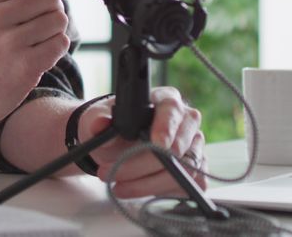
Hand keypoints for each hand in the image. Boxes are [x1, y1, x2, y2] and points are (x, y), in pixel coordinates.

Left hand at [80, 87, 205, 197]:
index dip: (166, 127)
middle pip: (177, 146)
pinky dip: (159, 191)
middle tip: (113, 173)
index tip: (156, 145)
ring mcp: (193, 146)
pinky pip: (184, 185)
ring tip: (118, 186)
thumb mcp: (98, 119)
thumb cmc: (113, 127)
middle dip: (144, 165)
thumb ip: (97, 120)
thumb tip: (99, 123)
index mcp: (165, 100)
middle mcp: (185, 122)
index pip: (172, 109)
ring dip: (147, 183)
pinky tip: (137, 188)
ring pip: (181, 170)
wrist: (115, 146)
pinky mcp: (194, 170)